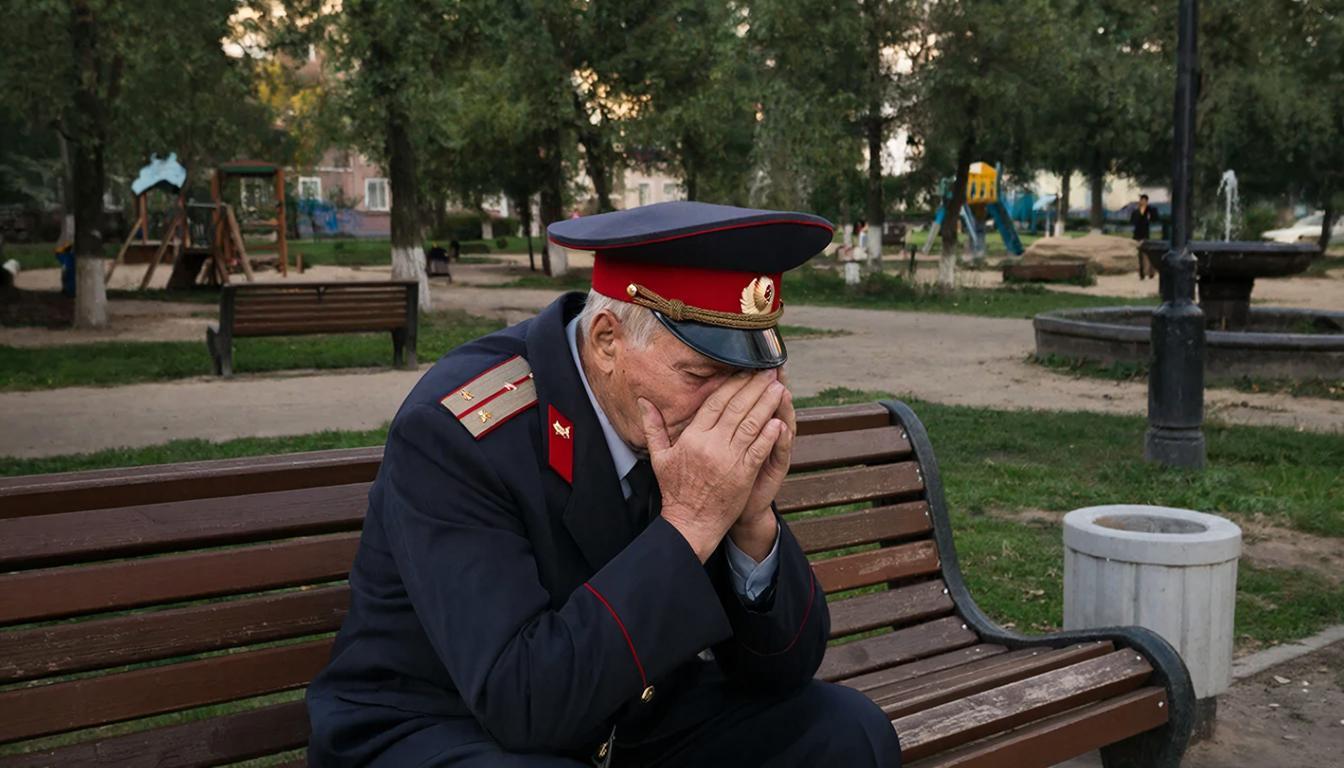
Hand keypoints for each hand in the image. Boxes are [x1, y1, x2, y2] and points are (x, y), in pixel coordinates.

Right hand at [640, 370, 787, 561]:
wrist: (690, 524)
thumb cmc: (675, 491)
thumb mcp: (659, 457)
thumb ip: (653, 426)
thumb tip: (643, 401)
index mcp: (692, 437)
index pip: (715, 402)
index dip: (732, 384)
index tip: (744, 370)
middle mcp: (712, 445)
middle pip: (737, 407)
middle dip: (754, 387)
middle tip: (768, 371)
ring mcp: (730, 459)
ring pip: (752, 424)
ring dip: (767, 404)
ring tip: (779, 388)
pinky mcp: (744, 475)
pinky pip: (760, 449)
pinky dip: (770, 434)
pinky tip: (779, 420)